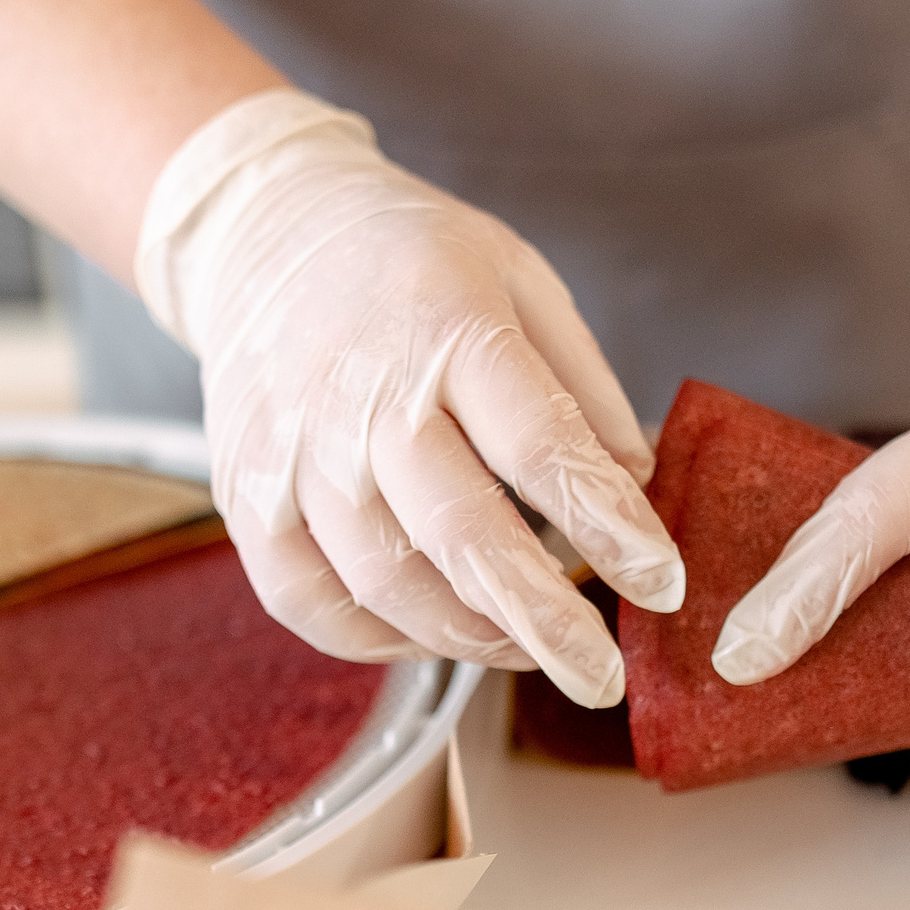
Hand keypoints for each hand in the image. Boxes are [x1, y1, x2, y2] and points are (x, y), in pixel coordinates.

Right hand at [135, 90, 682, 707]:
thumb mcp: (521, 280)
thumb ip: (581, 385)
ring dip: (469, 637)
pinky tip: (432, 633)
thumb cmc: (411, 262)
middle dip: (543, 620)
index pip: (540, 445)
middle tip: (601, 676)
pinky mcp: (246, 498)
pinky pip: (308, 603)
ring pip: (386, 584)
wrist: (266, 232)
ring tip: (528, 648)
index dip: (608, 525)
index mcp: (448, 328)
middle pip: (460, 534)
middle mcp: (363, 396)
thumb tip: (634, 489)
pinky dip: (375, 639)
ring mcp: (293, 454)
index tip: (663, 583)